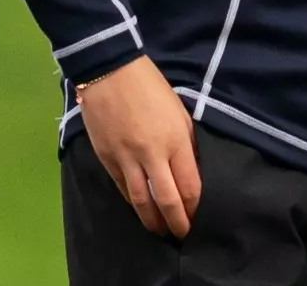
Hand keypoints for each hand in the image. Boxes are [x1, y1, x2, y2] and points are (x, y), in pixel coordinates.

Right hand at [79, 55, 200, 237]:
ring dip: (152, 220)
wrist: (109, 72)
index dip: (194, 207)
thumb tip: (192, 168)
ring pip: (140, 201)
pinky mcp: (107, 159)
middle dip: (176, 222)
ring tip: (160, 230)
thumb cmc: (151, 87)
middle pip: (166, 200)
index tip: (199, 217)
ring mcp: (126, 159)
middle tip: (182, 235)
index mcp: (176, 140)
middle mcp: (152, 154)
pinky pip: (121, 188)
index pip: (189, 185)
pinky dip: (132, 202)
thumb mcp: (180, 111)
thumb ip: (186, 142)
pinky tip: (139, 210)